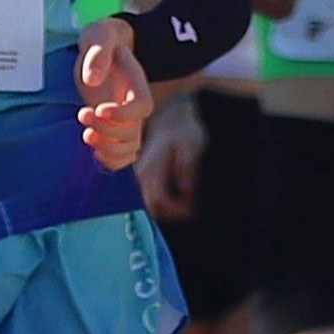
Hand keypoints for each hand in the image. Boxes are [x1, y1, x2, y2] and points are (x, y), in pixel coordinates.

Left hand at [76, 16, 155, 170]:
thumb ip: (98, 54)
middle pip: (133, 132)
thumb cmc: (101, 40)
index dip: (122, 114)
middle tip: (82, 113)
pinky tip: (93, 151)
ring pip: (129, 148)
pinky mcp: (114, 128)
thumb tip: (92, 80)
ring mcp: (126, 119)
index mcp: (136, 84)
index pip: (141, 107)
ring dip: (107, 148)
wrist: (102, 48)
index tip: (98, 109)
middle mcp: (134, 105)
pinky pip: (123, 155)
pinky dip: (111, 160)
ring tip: (85, 134)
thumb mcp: (99, 37)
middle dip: (106, 130)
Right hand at [135, 93, 205, 219]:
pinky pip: (153, 197)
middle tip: (193, 210)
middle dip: (174, 213)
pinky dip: (167, 202)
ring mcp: (140, 176)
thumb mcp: (192, 146)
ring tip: (190, 202)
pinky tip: (182, 196)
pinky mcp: (144, 178)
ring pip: (152, 204)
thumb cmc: (184, 132)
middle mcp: (141, 174)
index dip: (176, 210)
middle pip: (152, 207)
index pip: (158, 200)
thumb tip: (186, 191)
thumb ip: (187, 168)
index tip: (193, 210)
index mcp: (151, 168)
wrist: (172, 119)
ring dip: (171, 209)